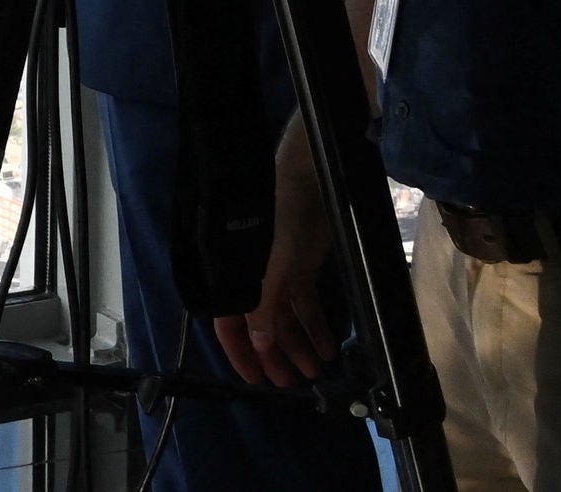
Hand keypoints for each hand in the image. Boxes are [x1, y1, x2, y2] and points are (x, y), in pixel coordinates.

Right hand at [212, 117, 340, 388]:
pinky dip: (317, 326)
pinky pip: (305, 304)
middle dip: (276, 356)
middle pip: (261, 327)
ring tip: (317, 371)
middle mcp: (253, 281)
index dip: (242, 354)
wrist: (308, 179)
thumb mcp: (270, 266)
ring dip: (300, 345)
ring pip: (286, 319)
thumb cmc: (279, 218)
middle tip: (292, 383)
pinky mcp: (300, 268)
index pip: (231, 326)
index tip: (256, 380)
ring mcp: (278, 275)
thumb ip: (263, 307)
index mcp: (236, 278)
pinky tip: (329, 346)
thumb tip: (259, 345)